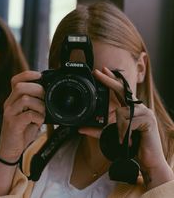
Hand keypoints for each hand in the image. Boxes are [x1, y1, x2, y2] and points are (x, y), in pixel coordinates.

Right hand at [0, 71, 45, 161]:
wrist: (11, 149)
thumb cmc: (22, 129)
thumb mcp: (29, 113)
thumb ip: (35, 102)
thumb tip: (49, 93)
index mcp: (13, 99)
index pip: (16, 80)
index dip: (28, 74)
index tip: (40, 75)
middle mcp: (9, 104)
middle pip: (20, 87)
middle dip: (38, 90)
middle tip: (45, 98)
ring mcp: (10, 114)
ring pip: (25, 99)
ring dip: (40, 105)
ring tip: (43, 112)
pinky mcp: (13, 124)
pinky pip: (28, 115)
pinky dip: (38, 117)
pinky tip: (39, 121)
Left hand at [79, 67, 173, 186]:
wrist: (149, 160)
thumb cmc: (132, 145)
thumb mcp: (112, 135)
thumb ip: (98, 131)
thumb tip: (80, 129)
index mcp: (130, 108)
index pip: (120, 90)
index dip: (112, 79)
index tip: (102, 70)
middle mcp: (138, 107)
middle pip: (122, 90)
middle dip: (109, 80)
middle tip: (98, 71)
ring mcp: (144, 112)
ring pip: (121, 112)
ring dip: (119, 128)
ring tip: (124, 139)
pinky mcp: (147, 120)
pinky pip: (128, 122)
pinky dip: (124, 132)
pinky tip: (128, 140)